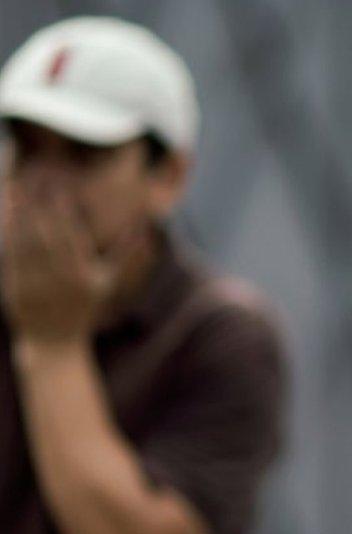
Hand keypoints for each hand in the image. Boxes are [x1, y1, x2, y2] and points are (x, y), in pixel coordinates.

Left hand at [0, 181, 119, 344]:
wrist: (55, 342)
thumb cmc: (85, 306)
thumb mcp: (108, 281)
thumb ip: (126, 253)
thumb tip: (144, 228)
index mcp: (83, 272)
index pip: (71, 232)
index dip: (62, 208)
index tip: (58, 187)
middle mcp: (60, 277)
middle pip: (46, 232)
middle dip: (38, 204)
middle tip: (33, 179)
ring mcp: (36, 283)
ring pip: (25, 241)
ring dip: (19, 214)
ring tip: (16, 190)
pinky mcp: (16, 288)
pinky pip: (11, 255)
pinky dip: (7, 234)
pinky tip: (7, 216)